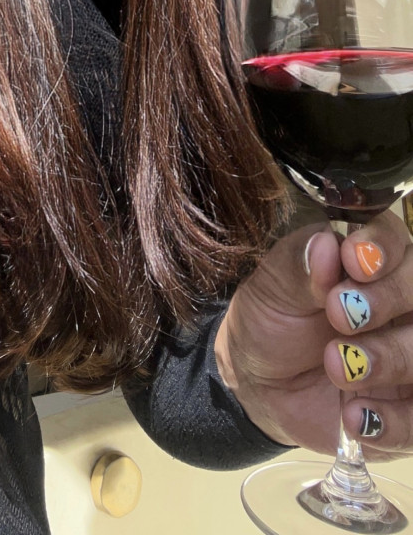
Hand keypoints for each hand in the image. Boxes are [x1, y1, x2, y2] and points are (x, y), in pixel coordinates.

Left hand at [216, 210, 412, 460]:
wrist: (262, 384)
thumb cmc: (273, 321)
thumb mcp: (270, 291)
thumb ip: (297, 267)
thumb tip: (324, 245)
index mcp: (371, 262)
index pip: (396, 238)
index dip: (382, 246)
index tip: (352, 261)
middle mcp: (403, 305)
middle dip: (390, 297)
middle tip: (339, 313)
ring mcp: (412, 357)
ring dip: (391, 359)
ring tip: (336, 366)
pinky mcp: (410, 409)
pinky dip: (395, 421)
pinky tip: (354, 417)